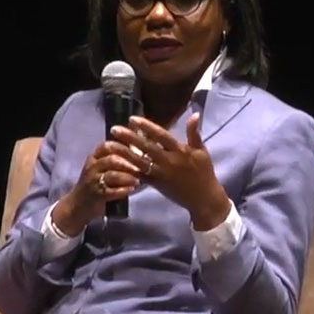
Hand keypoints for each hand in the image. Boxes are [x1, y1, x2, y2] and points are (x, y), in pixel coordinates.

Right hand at [53, 139, 142, 235]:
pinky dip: (123, 190)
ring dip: (128, 177)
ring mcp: (93, 181)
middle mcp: (92, 167)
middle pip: (112, 159)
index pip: (108, 145)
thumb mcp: (101, 168)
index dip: (124, 145)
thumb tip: (140, 149)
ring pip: (112, 175)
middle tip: (144, 165)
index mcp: (94, 157)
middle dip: (130, 162)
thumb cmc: (96, 184)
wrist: (79, 205)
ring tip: (138, 180)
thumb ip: (117, 158)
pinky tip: (132, 189)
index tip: (140, 148)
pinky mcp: (96, 195)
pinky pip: (112, 191)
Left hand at [110, 113, 229, 229]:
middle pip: (146, 147)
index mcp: (181, 151)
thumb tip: (194, 114)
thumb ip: (194, 133)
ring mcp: (161, 173)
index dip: (146, 127)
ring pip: (139, 162)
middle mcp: (169, 161)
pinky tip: (115, 162)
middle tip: (114, 129)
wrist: (204, 199)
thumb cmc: (204, 173)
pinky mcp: (155, 184)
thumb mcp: (201, 152)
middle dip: (129, 138)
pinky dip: (128, 169)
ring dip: (124, 152)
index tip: (132, 119)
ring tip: (109, 145)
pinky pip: (139, 175)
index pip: (161, 136)